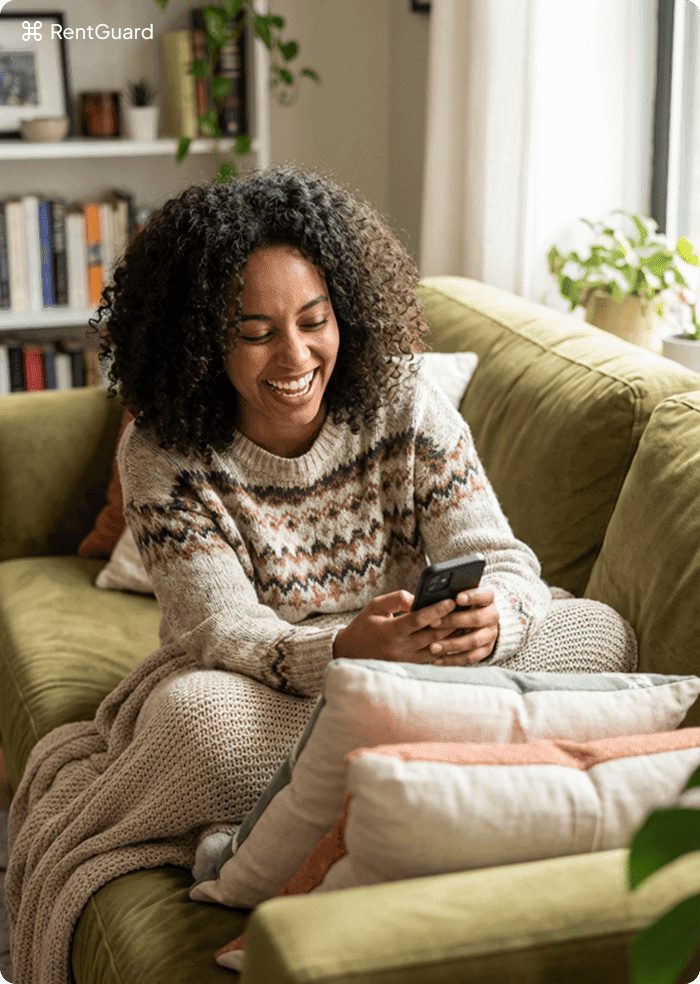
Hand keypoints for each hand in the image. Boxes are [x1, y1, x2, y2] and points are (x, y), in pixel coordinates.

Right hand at [333, 590, 465, 663]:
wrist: (350, 653)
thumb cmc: (364, 626)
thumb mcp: (374, 606)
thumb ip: (396, 599)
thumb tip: (417, 598)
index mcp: (390, 631)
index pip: (417, 620)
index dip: (436, 610)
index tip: (452, 600)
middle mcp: (400, 648)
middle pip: (432, 636)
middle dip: (452, 623)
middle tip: (467, 610)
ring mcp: (407, 660)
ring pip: (437, 649)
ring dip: (453, 637)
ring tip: (468, 623)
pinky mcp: (411, 666)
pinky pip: (434, 659)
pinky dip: (447, 649)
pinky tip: (458, 639)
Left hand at [427, 587, 498, 665]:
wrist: (479, 623)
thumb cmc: (461, 606)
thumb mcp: (456, 597)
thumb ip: (440, 596)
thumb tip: (409, 596)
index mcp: (487, 599)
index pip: (485, 595)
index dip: (472, 596)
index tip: (456, 597)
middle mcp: (492, 616)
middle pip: (477, 618)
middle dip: (453, 621)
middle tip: (433, 623)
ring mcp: (491, 634)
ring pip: (473, 640)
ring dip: (452, 644)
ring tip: (432, 647)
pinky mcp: (486, 650)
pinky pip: (470, 658)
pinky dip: (452, 660)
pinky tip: (436, 660)